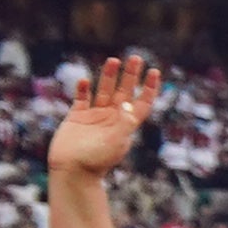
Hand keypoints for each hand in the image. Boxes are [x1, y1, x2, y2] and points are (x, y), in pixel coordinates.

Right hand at [44, 52, 159, 182]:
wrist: (72, 170)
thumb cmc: (97, 159)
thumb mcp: (117, 141)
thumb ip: (125, 123)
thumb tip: (132, 105)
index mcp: (126, 124)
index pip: (142, 102)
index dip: (149, 88)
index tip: (155, 72)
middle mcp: (112, 117)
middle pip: (124, 91)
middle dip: (130, 75)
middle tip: (135, 57)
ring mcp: (94, 116)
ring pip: (104, 90)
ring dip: (108, 76)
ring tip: (114, 60)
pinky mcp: (77, 117)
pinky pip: (81, 99)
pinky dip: (83, 89)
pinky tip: (85, 80)